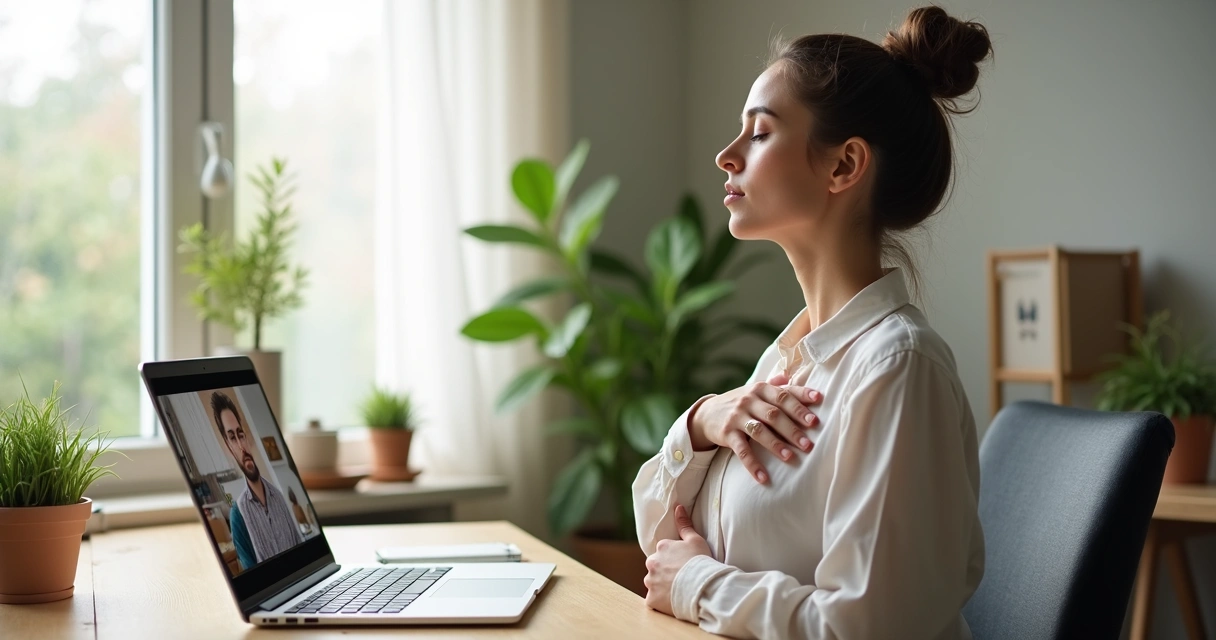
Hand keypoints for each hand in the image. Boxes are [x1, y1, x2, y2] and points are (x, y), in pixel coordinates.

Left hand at [644, 504, 710, 615]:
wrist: (702, 587)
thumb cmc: (701, 562)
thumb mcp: (695, 540)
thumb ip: (684, 524)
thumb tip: (678, 507)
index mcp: (661, 548)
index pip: (663, 553)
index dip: (675, 560)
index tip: (685, 565)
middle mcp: (651, 563)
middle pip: (656, 568)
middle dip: (665, 572)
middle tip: (681, 578)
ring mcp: (650, 582)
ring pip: (654, 584)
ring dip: (662, 587)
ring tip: (679, 590)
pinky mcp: (651, 599)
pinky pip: (654, 600)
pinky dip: (661, 601)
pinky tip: (673, 601)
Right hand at [689, 371, 822, 483]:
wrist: (707, 413)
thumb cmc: (740, 403)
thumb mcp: (755, 391)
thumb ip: (775, 385)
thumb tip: (791, 375)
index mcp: (761, 389)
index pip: (784, 394)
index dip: (802, 402)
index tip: (817, 412)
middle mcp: (749, 400)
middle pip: (774, 414)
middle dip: (793, 429)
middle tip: (808, 444)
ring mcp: (737, 416)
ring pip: (759, 431)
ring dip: (776, 445)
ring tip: (790, 457)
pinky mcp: (727, 433)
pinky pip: (741, 450)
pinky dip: (752, 464)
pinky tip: (763, 477)